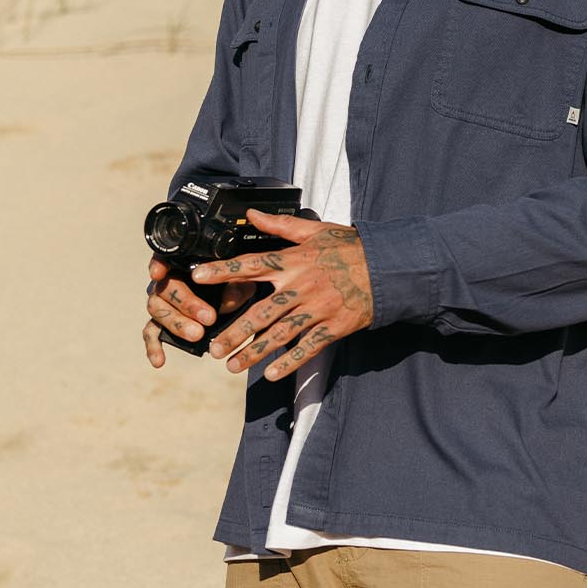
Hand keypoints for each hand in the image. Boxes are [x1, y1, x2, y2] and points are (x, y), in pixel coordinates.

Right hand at [142, 257, 254, 368]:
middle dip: (187, 304)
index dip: (158, 264)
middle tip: (209, 318)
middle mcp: (167, 279)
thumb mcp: (243, 281)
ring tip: (198, 336)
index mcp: (184, 261)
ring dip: (177, 324)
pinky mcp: (160, 322)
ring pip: (157, 310)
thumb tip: (229, 299)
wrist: (234, 297)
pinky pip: (150, 332)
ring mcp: (161, 301)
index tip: (157, 273)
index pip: (165, 257)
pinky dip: (153, 346)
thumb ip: (237, 287)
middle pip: (165, 288)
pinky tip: (159, 361)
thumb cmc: (236, 282)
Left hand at [191, 210, 373, 380]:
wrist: (387, 267)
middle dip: (236, 332)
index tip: (198, 276)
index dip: (224, 270)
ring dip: (255, 352)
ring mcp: (318, 308)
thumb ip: (280, 225)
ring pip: (281, 334)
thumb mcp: (315, 231)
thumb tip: (251, 214)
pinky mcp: (334, 326)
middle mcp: (302, 286)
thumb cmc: (349, 247)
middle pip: (262, 311)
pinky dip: (290, 362)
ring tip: (232, 366)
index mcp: (294, 261)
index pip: (252, 265)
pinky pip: (309, 347)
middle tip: (213, 349)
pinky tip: (271, 374)